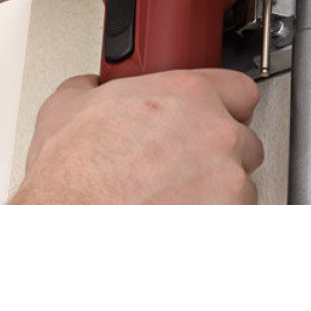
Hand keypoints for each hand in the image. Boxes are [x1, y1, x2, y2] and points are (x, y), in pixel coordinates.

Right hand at [11, 69, 263, 203]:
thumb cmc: (71, 177)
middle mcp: (215, 132)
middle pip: (242, 139)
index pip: (239, 90)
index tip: (212, 117)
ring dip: (217, 190)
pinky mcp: (229, 219)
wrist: (68, 223)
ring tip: (176, 198)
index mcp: (186, 94)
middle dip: (218, 153)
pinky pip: (235, 217)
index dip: (224, 106)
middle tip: (183, 166)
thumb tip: (91, 87)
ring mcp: (227, 179)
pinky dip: (213, 219)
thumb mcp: (68, 106)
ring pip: (241, 183)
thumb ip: (93, 87)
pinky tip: (179, 217)